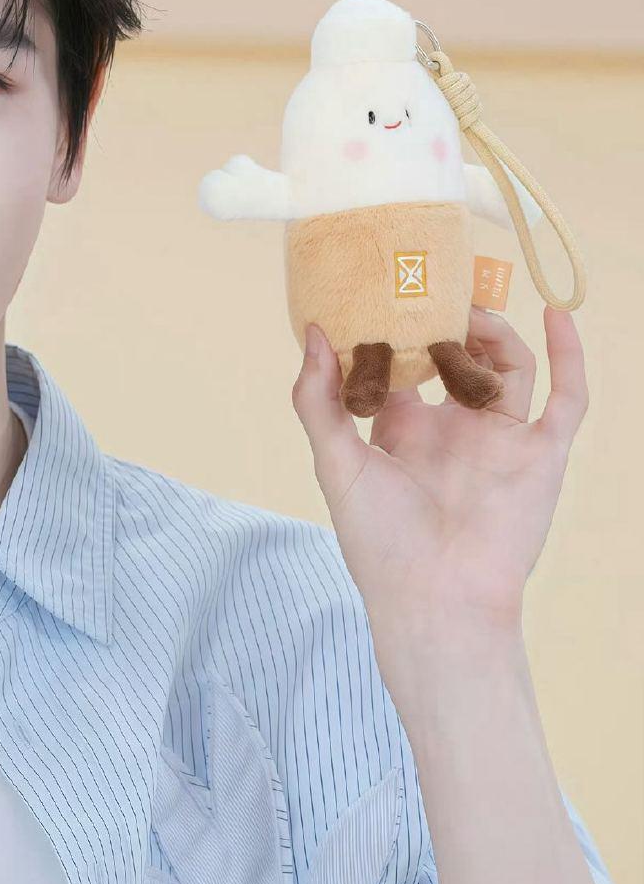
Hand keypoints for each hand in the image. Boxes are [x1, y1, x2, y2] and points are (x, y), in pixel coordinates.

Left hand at [290, 305, 586, 636]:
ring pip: (509, 366)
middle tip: (433, 282)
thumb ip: (319, 401)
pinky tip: (556, 316)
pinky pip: (566, 398)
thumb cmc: (380, 546)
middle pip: (460, 355)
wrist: (437, 601)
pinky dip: (569, 356)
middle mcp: (453, 429)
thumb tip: (315, 333)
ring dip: (493, 332)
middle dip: (449, 319)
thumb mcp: (337, 466)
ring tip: (469, 310)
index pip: (402, 361)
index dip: (393, 326)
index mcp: (402, 430)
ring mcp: (500, 439)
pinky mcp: (541, 454)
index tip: (380, 287)